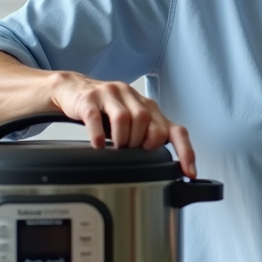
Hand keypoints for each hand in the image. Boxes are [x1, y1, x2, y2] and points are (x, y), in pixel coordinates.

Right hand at [48, 71, 196, 176]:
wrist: (73, 89)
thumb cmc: (105, 110)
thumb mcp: (132, 122)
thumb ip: (146, 136)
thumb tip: (159, 163)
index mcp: (149, 107)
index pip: (175, 129)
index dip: (185, 151)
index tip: (188, 172)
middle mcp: (133, 97)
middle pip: (147, 123)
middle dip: (140, 143)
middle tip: (129, 150)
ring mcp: (111, 95)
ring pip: (124, 118)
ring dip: (121, 139)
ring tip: (115, 147)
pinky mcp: (89, 99)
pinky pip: (96, 118)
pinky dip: (98, 135)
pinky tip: (98, 144)